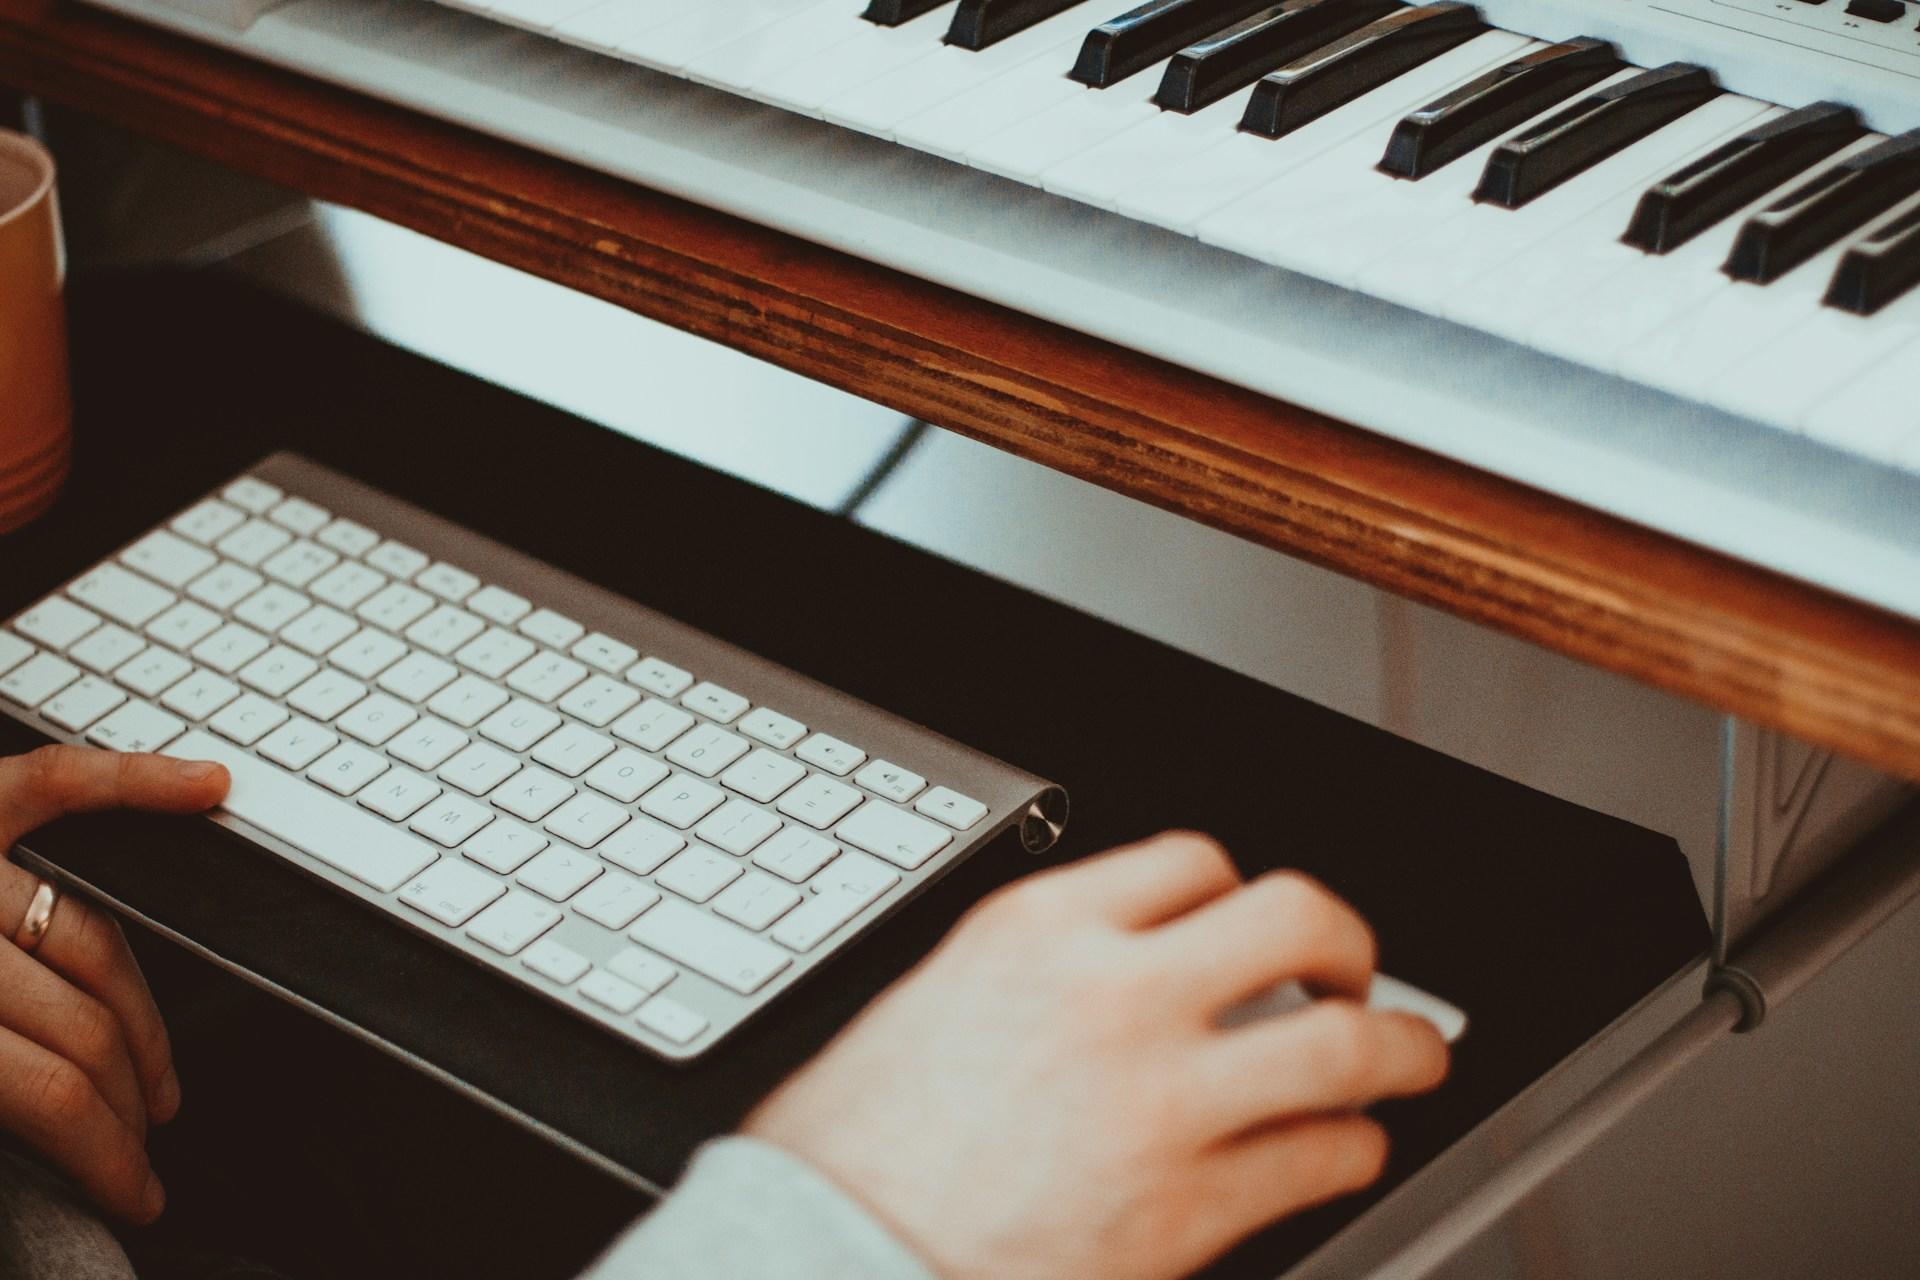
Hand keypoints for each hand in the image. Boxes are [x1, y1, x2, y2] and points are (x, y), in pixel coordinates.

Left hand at [0, 744, 228, 1222]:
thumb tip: (49, 1149)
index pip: (46, 1091)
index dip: (98, 1157)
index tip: (129, 1199)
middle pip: (83, 1025)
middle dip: (126, 1106)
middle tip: (143, 1159)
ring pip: (94, 940)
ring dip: (143, 1020)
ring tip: (158, 1083)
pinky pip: (60, 782)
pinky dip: (138, 781)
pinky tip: (208, 789)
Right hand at [744, 832, 1448, 1279]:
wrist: (823, 1251)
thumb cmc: (850, 1152)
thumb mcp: (932, 1004)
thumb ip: (1035, 971)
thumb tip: (1107, 970)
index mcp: (1037, 932)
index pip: (1191, 861)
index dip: (1242, 893)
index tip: (1253, 922)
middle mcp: (1111, 995)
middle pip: (1293, 916)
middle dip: (1348, 942)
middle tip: (1354, 972)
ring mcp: (1159, 1100)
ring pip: (1340, 1042)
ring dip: (1401, 1048)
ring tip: (1414, 1057)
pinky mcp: (1188, 1208)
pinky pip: (1322, 1156)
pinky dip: (1355, 1150)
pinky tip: (1347, 1152)